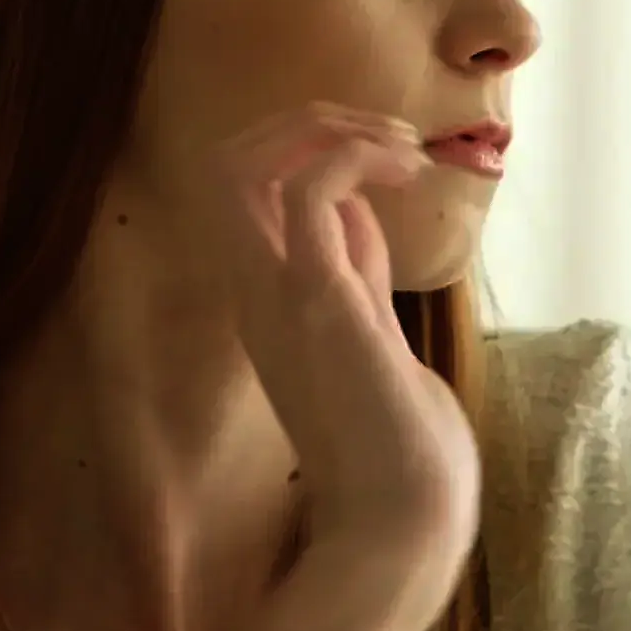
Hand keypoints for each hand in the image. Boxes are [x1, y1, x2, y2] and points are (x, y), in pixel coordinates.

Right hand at [214, 103, 481, 630]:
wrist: (404, 509)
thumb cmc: (396, 430)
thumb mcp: (367, 327)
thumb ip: (354, 266)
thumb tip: (358, 205)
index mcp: (261, 292)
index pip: (242, 186)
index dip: (301, 145)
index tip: (380, 151)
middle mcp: (253, 288)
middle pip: (225, 161)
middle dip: (304, 120)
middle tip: (387, 133)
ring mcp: (275, 292)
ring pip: (241, 163)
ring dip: (328, 128)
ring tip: (402, 144)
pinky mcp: (317, 298)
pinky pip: (306, 193)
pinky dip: (353, 157)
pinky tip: (406, 172)